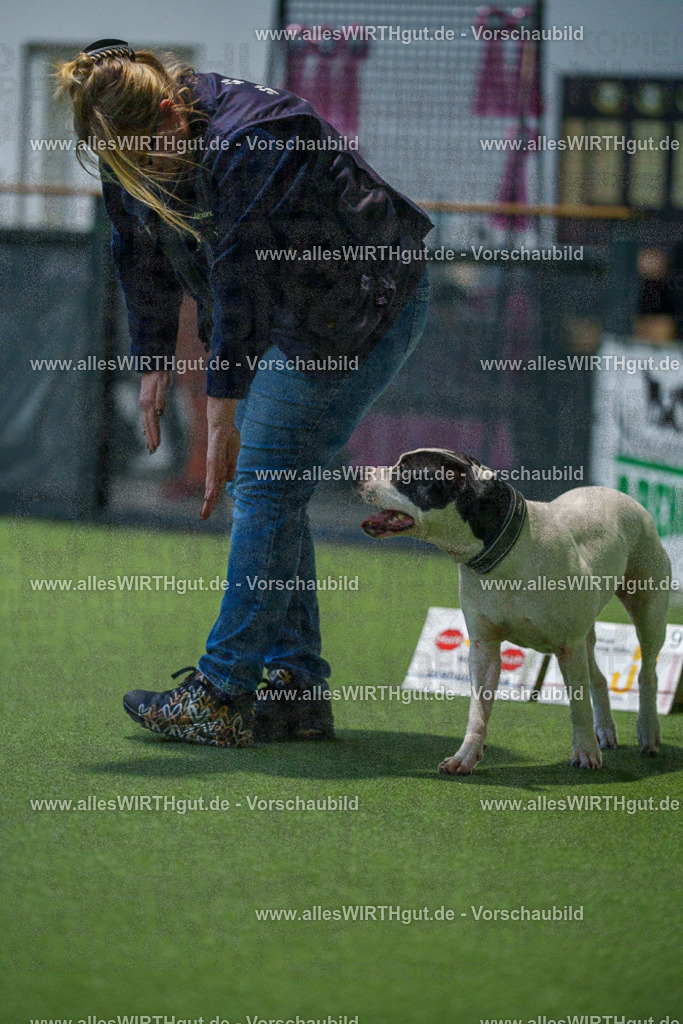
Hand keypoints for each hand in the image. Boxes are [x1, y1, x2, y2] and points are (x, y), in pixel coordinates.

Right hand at [139, 370, 173, 453]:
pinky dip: (146, 426)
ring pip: (145, 423)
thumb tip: (159, 412)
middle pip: (147, 425)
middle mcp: (144, 404)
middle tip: (153, 452)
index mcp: (148, 402)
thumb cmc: (161, 373)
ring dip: (148, 435)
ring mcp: (143, 403)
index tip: (157, 446)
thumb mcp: (164, 383)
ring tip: (150, 446)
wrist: (154, 363)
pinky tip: (146, 432)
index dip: (155, 434)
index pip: (152, 422)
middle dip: (151, 438)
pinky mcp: (145, 401)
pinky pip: (145, 418)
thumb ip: (161, 398)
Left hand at [201, 397, 239, 520]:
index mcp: (219, 470)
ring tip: (205, 512)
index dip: (212, 501)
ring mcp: (213, 465)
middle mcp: (214, 470)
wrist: (223, 423)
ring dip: (209, 500)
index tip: (207, 512)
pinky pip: (213, 475)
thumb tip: (228, 480)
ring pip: (211, 486)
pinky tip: (210, 495)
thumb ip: (230, 468)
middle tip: (203, 518)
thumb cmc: (228, 437)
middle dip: (208, 505)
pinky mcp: (213, 459)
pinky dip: (212, 486)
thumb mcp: (232, 456)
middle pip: (211, 491)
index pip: (216, 489)